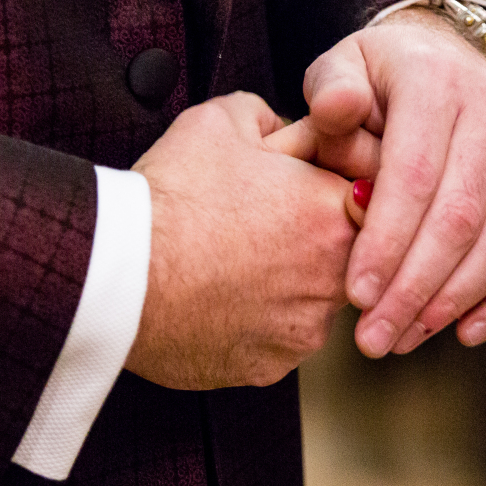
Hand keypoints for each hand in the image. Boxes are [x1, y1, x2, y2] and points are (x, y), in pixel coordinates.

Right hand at [126, 92, 361, 390]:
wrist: (122, 273)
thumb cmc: (171, 198)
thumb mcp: (222, 121)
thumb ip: (273, 118)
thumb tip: (284, 129)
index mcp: (335, 213)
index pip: (362, 200)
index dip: (320, 192)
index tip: (291, 193)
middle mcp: (335, 279)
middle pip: (340, 256)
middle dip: (305, 241)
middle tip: (254, 226)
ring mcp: (304, 330)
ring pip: (308, 303)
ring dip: (281, 287)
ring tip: (228, 265)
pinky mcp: (272, 367)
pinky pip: (275, 342)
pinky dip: (252, 325)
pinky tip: (216, 300)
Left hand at [303, 6, 485, 356]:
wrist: (442, 60)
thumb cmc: (376, 83)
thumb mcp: (342, 73)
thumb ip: (331, 96)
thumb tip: (337, 112)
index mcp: (437, 80)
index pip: (414, 175)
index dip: (386, 242)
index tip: (357, 297)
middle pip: (461, 216)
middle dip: (415, 288)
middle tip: (375, 340)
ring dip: (457, 300)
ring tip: (408, 338)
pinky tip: (469, 332)